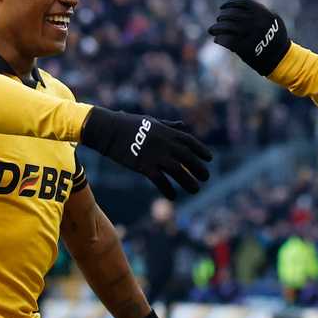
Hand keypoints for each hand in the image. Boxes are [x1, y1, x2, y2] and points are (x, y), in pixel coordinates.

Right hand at [81, 109, 212, 198]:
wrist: (109, 130)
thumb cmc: (128, 124)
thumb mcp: (151, 121)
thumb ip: (169, 125)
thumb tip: (183, 125)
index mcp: (167, 131)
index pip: (190, 142)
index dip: (201, 150)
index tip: (209, 159)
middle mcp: (164, 143)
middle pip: (187, 158)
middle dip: (199, 168)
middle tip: (206, 177)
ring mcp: (155, 155)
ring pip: (178, 171)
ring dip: (188, 182)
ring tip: (195, 190)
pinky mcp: (144, 166)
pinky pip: (160, 180)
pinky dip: (168, 189)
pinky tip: (173, 196)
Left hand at [208, 0, 290, 76]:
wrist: (280, 59)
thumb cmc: (276, 39)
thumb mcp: (273, 21)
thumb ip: (260, 12)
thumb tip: (239, 8)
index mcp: (263, 13)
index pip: (241, 3)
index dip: (230, 3)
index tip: (222, 7)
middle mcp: (255, 22)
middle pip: (231, 14)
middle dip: (222, 16)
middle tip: (218, 19)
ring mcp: (250, 35)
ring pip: (226, 27)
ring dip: (216, 27)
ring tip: (212, 30)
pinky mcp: (245, 48)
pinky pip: (227, 41)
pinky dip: (220, 39)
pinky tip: (217, 39)